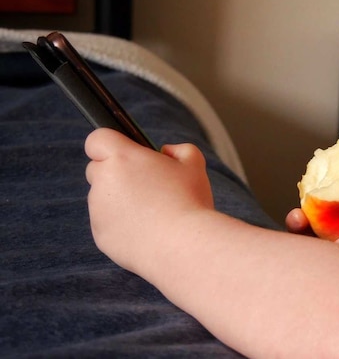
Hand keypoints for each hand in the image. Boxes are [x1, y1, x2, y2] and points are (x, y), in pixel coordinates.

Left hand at [85, 128, 213, 273]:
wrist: (184, 246)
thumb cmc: (190, 201)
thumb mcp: (194, 163)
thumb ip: (178, 149)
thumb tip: (165, 153)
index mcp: (122, 158)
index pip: (97, 139)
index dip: (112, 144)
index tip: (127, 152)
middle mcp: (102, 182)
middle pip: (97, 169)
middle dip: (117, 173)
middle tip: (148, 185)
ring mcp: (98, 211)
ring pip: (103, 199)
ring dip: (121, 201)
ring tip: (154, 213)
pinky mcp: (100, 236)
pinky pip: (107, 224)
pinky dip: (123, 225)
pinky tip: (149, 230)